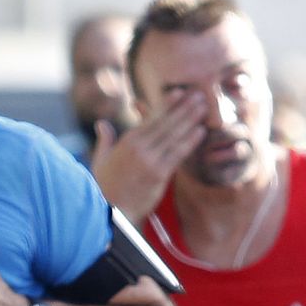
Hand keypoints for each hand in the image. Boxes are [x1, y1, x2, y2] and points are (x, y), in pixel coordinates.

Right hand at [91, 96, 206, 220]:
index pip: (151, 117)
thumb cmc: (103, 187)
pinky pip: (178, 154)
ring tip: (205, 107)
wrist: (110, 213)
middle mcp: (140, 147)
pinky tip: (200, 131)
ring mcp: (151, 160)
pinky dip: (190, 141)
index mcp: (127, 141)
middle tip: (200, 95)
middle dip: (184, 107)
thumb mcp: (100, 160)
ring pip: (175, 135)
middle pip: (167, 123)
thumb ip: (105, 139)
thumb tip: (101, 124)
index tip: (180, 92)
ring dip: (191, 120)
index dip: (168, 104)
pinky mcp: (159, 175)